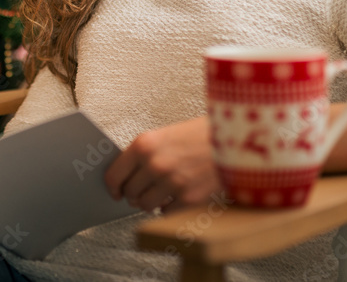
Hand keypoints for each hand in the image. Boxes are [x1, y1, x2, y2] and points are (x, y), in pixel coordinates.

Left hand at [104, 117, 219, 212]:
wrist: (234, 138)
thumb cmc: (201, 134)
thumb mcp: (166, 134)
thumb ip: (145, 153)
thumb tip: (128, 175)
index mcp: (145, 145)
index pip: (114, 174)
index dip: (112, 186)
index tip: (115, 191)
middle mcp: (155, 164)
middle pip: (130, 192)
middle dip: (133, 193)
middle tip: (140, 190)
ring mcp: (172, 183)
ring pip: (145, 205)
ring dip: (149, 202)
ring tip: (159, 193)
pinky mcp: (189, 198)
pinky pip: (166, 212)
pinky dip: (168, 207)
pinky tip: (175, 195)